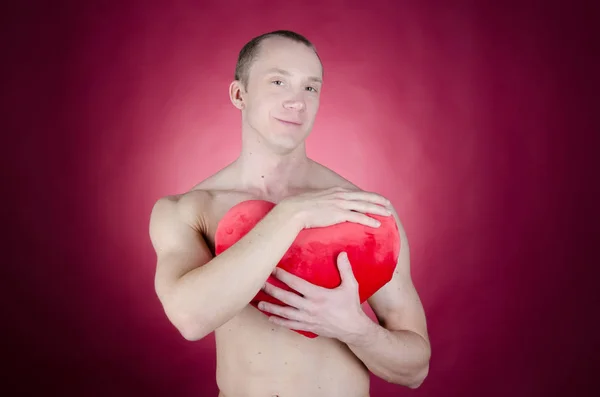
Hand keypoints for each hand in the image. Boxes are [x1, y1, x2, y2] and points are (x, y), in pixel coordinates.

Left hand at [257, 251, 371, 343]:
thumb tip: (342, 253)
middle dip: (271, 290)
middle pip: (286, 298)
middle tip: (259, 283)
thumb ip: (345, 269)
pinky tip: (270, 318)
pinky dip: (279, 321)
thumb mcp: (351, 286)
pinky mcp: (308, 327)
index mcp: (318, 295)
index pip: (296, 284)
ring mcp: (308, 318)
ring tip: (259, 303)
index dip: (283, 276)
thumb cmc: (351, 306)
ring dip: (271, 307)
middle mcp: (310, 307)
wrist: (353, 329)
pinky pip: (291, 324)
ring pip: (285, 313)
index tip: (273, 269)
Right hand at [276, 187, 391, 229]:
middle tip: (388, 204)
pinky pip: (359, 217)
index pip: (355, 193)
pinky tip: (377, 224)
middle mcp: (340, 195)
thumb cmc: (300, 207)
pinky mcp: (339, 214)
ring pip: (365, 206)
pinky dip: (370, 220)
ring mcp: (340, 204)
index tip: (375, 198)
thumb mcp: (314, 200)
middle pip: (364, 197)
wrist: (294, 210)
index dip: (367, 195)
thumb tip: (322, 208)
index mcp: (335, 191)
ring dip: (378, 210)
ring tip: (388, 214)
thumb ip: (322, 202)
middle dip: (378, 200)